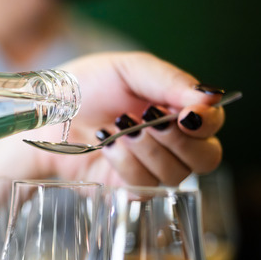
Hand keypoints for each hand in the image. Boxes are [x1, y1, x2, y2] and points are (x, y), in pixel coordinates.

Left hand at [45, 51, 224, 185]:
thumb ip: (170, 80)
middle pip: (206, 158)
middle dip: (176, 140)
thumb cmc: (87, 87)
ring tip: (116, 127)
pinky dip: (124, 163)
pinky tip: (106, 145)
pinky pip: (143, 186)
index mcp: (178, 109)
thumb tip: (213, 97)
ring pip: (174, 174)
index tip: (186, 113)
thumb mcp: (128, 70)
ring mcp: (151, 169)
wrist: (46, 114)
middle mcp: (173, 143)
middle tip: (146, 120)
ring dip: (144, 149)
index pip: (214, 124)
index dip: (205, 122)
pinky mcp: (127, 188)